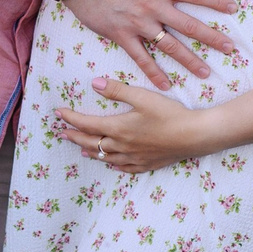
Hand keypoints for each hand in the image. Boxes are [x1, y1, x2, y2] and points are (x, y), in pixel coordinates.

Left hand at [55, 77, 217, 173]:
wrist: (194, 135)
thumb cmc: (169, 113)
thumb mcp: (142, 97)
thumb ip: (117, 90)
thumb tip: (93, 83)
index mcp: (118, 128)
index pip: (86, 124)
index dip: (70, 118)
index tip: (58, 113)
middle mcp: (122, 146)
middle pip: (91, 143)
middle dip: (74, 136)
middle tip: (62, 133)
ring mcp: (134, 157)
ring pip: (105, 157)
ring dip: (90, 151)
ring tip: (80, 150)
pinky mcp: (146, 164)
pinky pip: (124, 167)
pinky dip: (113, 164)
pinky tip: (112, 164)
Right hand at [64, 0, 237, 89]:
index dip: (215, 1)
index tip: (233, 8)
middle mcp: (152, 7)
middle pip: (189, 26)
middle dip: (212, 38)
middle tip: (230, 49)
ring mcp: (137, 24)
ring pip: (169, 46)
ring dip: (189, 60)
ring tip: (206, 73)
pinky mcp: (120, 35)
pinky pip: (140, 57)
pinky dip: (153, 72)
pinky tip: (166, 84)